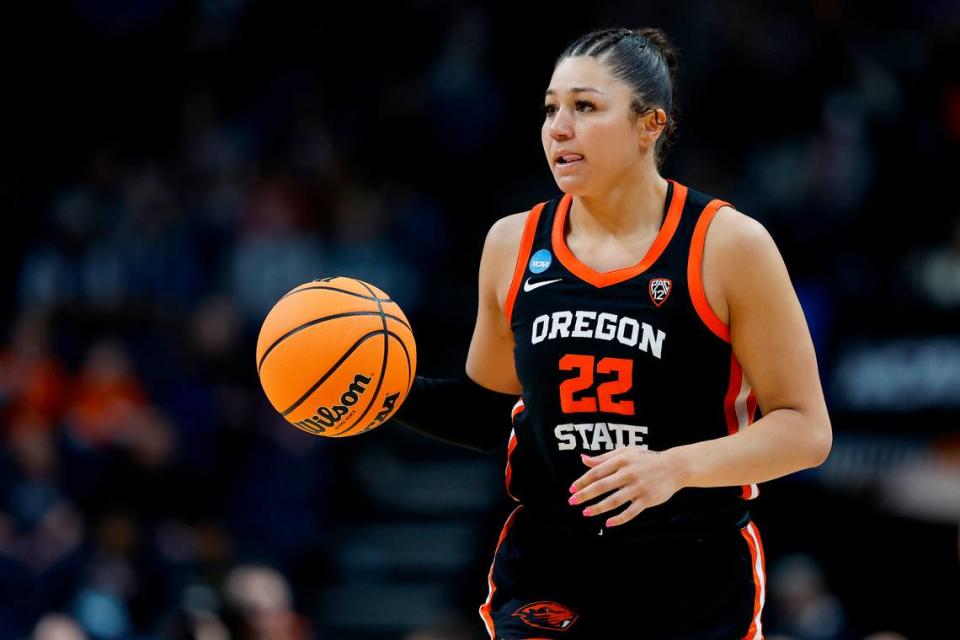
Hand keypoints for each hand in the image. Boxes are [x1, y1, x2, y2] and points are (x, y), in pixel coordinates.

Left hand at [568, 447, 683, 527]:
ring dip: (598, 508)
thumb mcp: (625, 452)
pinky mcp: (647, 499)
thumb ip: (604, 457)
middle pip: (602, 486)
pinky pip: (630, 512)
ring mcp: (638, 487)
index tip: (571, 489)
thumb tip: (583, 459)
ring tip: (586, 513)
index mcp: (621, 460)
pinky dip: (618, 519)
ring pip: (614, 501)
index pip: (597, 472)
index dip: (582, 481)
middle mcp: (628, 473)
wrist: (674, 467)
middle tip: (572, 502)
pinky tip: (608, 523)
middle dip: (584, 495)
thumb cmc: (646, 458)